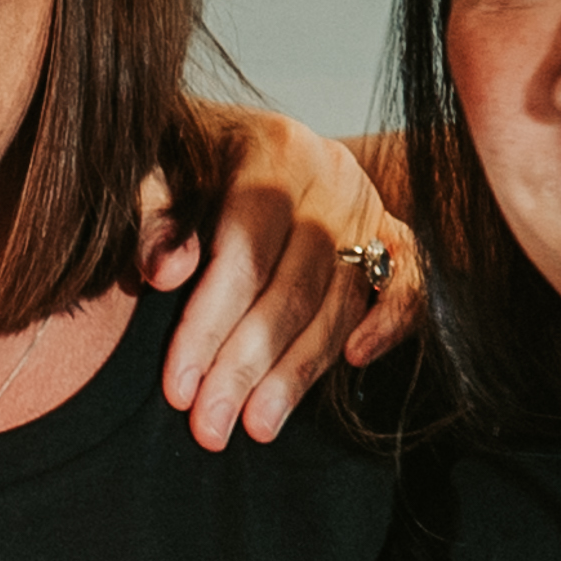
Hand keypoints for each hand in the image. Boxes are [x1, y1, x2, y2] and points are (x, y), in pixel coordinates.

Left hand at [138, 107, 424, 448]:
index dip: (209, 326)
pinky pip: (408, 283)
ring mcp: (367, 205)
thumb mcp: (155, 167)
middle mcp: (330, 176)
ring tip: (258, 424)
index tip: (179, 390)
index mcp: (273, 149)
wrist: (233, 131)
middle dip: (248, 367)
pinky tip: (356, 362)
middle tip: (211, 429)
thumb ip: (152, 215)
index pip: (245, 253)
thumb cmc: (186, 155)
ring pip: (340, 302)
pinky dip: (390, 324)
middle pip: (294, 287)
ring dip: (299, 371)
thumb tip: (165, 274)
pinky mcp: (390, 231)